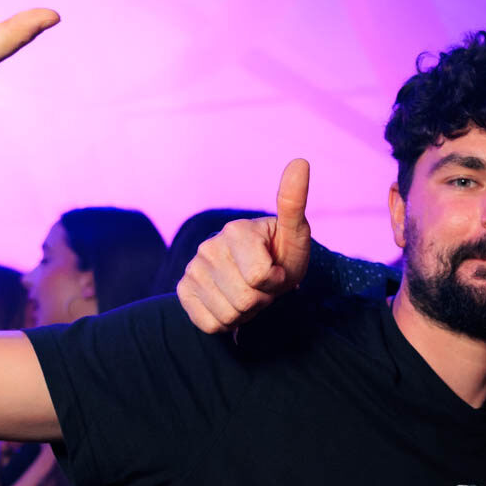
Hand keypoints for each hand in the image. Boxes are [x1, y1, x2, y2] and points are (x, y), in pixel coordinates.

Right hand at [176, 160, 312, 332]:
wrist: (260, 275)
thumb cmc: (282, 254)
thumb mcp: (295, 233)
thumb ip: (294, 202)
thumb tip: (301, 161)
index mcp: (236, 230)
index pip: (261, 277)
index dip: (277, 282)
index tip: (278, 270)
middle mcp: (208, 246)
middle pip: (246, 300)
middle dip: (262, 300)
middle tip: (263, 285)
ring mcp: (193, 268)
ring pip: (229, 315)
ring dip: (246, 313)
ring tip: (249, 292)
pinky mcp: (183, 290)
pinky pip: (209, 324)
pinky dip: (226, 322)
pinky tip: (231, 303)